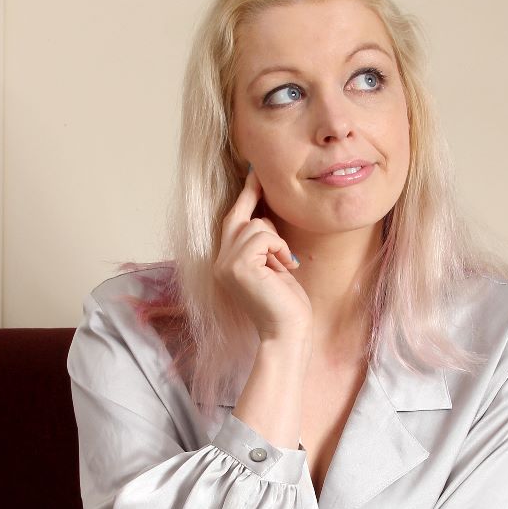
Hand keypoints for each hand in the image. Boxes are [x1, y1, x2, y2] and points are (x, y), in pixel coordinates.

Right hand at [212, 166, 312, 341]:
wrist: (287, 333)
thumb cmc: (286, 305)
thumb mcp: (272, 267)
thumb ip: (263, 246)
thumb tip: (265, 216)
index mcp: (226, 264)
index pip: (232, 224)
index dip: (243, 199)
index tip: (253, 176)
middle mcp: (220, 262)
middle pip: (237, 217)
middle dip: (252, 195)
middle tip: (260, 175)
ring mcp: (226, 264)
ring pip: (256, 226)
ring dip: (277, 241)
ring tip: (285, 264)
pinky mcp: (238, 266)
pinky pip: (263, 236)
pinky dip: (280, 248)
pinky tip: (286, 266)